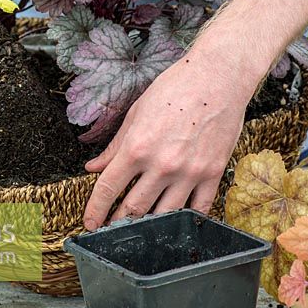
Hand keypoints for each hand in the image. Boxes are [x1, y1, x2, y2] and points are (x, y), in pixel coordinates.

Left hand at [83, 51, 253, 229]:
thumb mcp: (136, 113)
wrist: (217, 77)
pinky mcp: (213, 173)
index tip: (90, 223)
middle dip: (118, 222)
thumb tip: (93, 167)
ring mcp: (189, 172)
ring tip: (140, 229)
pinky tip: (177, 222)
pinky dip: (186, 219)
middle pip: (134, 208)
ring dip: (149, 226)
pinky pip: (198, 209)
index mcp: (137, 147)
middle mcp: (161, 165)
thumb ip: (114, 145)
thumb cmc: (175, 89)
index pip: (108, 189)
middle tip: (111, 229)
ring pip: (164, 215)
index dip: (95, 211)